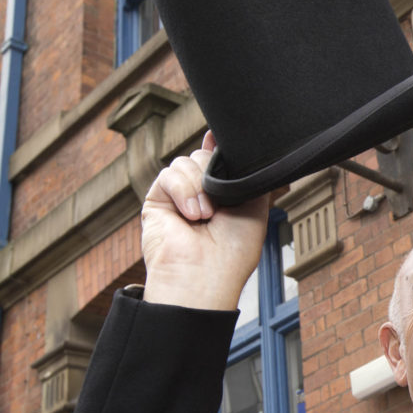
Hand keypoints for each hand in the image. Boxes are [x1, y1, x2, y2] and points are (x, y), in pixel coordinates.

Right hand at [141, 131, 269, 309]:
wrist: (206, 276)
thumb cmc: (233, 252)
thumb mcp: (255, 208)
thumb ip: (246, 175)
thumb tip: (229, 145)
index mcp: (223, 196)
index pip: (218, 161)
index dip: (218, 147)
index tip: (221, 136)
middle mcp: (200, 194)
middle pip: (204, 156)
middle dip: (214, 173)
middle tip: (220, 205)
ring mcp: (178, 197)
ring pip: (187, 161)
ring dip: (200, 186)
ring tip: (206, 216)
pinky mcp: (157, 200)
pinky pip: (169, 174)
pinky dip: (183, 190)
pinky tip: (192, 214)